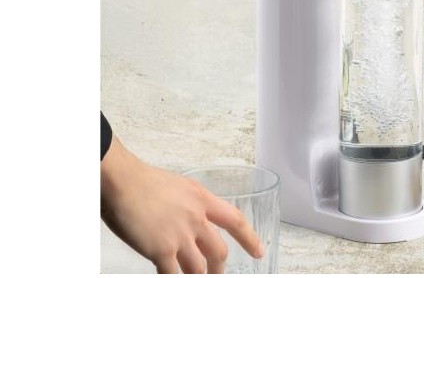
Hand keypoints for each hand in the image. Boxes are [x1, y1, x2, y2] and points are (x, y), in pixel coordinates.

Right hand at [101, 136, 263, 272]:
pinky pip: (173, 276)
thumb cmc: (142, 181)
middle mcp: (196, 218)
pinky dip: (174, 284)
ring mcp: (180, 235)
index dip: (249, 238)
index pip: (234, 220)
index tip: (258, 251)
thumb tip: (187, 219)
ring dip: (199, 281)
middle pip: (218, 251)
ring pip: (198, 268)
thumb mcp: (178, 187)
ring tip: (196, 286)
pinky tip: (172, 286)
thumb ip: (187, 205)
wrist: (123, 180)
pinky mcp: (161, 249)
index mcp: (202, 199)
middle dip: (219, 268)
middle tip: (217, 276)